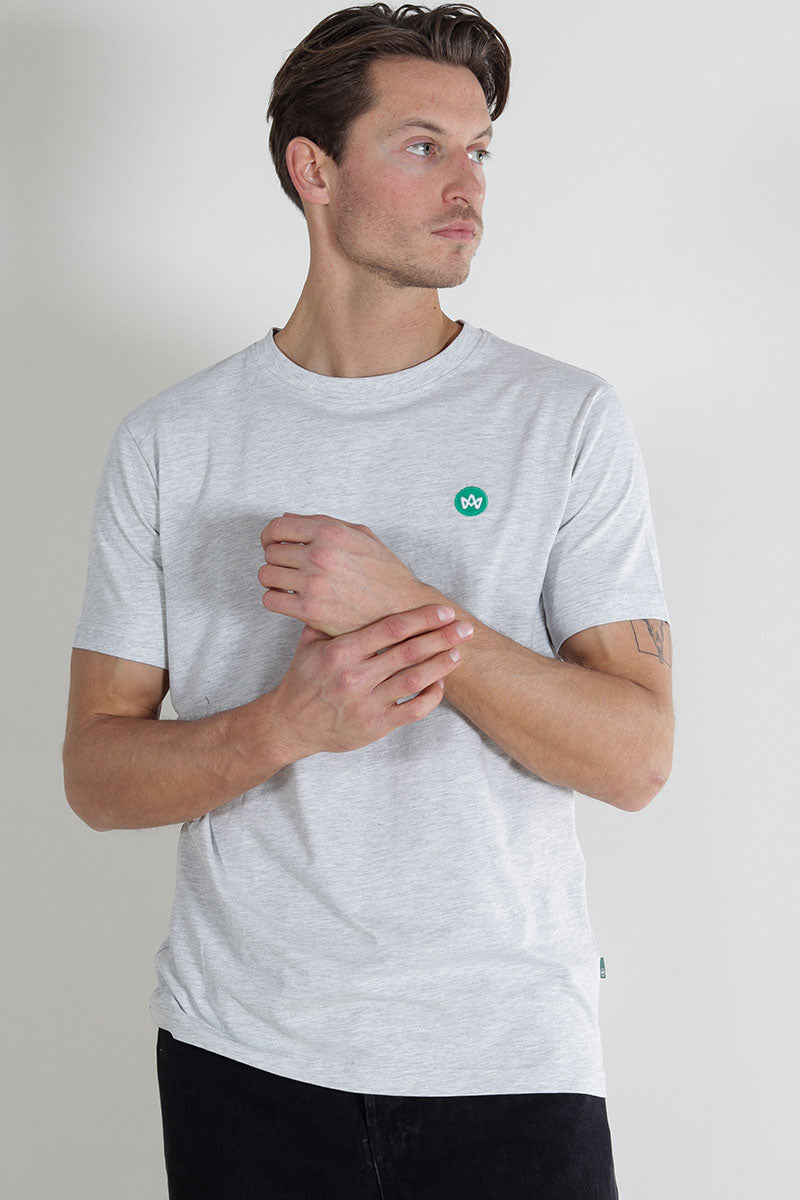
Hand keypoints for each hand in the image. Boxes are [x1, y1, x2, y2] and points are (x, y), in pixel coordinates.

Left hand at [258, 512, 431, 636]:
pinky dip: (276, 599)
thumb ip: (323, 523)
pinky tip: (289, 599)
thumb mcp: (361, 535)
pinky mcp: (310, 611)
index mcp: (330, 533)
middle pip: (271, 552)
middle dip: (277, 559)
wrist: (401, 608)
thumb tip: (287, 519)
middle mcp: (319, 555)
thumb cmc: (383, 572)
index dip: (269, 535)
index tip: (272, 543)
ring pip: (266, 576)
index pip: (277, 527)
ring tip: (288, 583)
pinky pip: (271, 600)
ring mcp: (313, 584)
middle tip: (288, 567)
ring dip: (274, 579)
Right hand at [269, 603, 472, 759]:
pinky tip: (441, 683)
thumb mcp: (308, 644)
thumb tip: (346, 583)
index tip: (443, 610)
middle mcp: (355, 676)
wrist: (290, 725)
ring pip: (415, 680)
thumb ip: (328, 617)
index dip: (420, 618)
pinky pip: (413, 710)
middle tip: (465, 627)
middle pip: (409, 652)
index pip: (389, 629)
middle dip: (441, 637)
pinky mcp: (375, 726)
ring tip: (458, 652)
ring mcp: (367, 703)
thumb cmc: (303, 680)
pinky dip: (431, 696)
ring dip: (441, 665)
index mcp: (341, 652)